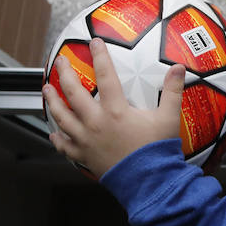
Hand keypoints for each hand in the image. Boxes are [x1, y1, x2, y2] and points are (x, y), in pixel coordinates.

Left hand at [44, 37, 186, 178]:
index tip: (94, 42)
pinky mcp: (84, 156)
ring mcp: (87, 140)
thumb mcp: (168, 118)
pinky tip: (53, 133)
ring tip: (46, 89)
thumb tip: (178, 68)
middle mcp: (96, 122)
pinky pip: (65, 146)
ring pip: (63, 117)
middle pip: (74, 93)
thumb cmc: (157, 151)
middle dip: (65, 74)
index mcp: (116, 111)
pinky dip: (58, 138)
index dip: (100, 57)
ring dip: (53, 101)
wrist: (148, 183)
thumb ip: (173, 91)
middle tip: (60, 61)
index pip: (106, 76)